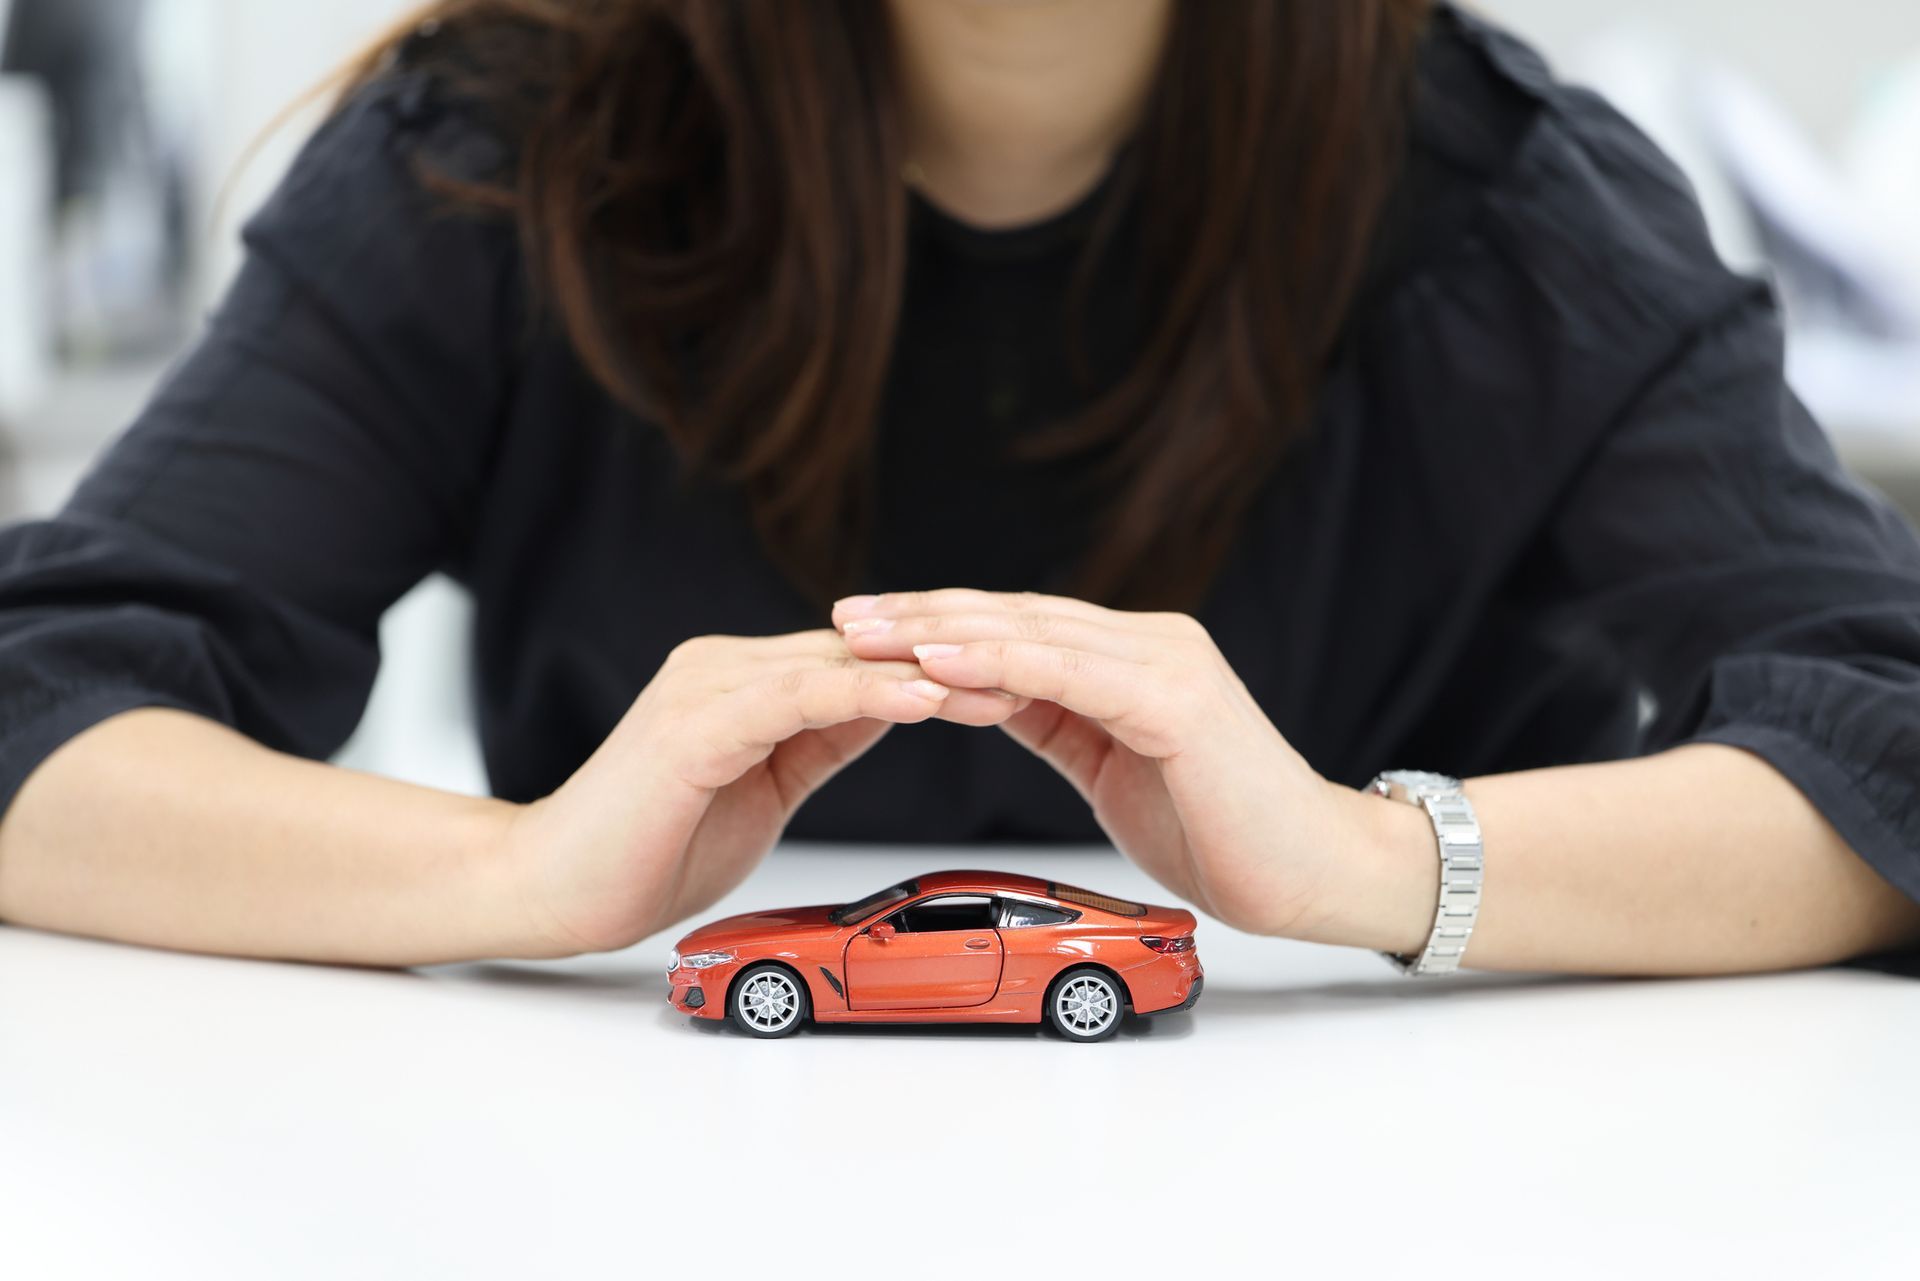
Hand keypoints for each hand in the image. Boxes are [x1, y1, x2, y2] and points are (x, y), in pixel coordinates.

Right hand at [498, 629, 1023, 955]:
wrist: (552, 889)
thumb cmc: (648, 848)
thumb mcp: (764, 785)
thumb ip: (818, 740)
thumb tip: (890, 706)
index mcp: (745, 682)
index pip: (863, 663)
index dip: (942, 671)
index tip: (1020, 684)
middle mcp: (727, 668)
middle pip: (862, 654)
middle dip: (953, 665)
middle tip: (1039, 675)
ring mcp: (707, 688)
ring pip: (839, 666)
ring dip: (927, 674)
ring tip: (1003, 686)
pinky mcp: (693, 725)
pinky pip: (796, 698)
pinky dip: (865, 696)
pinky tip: (924, 701)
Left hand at [832, 590, 1419, 940]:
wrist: (1312, 873)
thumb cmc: (1223, 829)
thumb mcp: (1110, 765)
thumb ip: (1056, 720)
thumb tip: (982, 694)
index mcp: (1130, 657)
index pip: (1017, 627)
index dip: (938, 624)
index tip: (865, 630)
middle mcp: (1147, 643)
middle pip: (1013, 617)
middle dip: (921, 616)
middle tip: (845, 618)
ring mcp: (1164, 663)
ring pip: (1031, 634)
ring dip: (942, 632)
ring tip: (870, 633)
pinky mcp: (1174, 699)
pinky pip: (1067, 672)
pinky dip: (998, 663)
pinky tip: (940, 662)